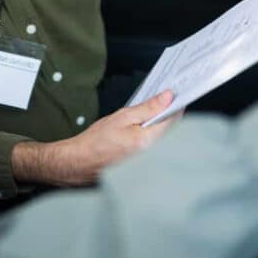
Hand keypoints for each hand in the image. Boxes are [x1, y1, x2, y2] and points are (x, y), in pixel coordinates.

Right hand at [12, 91, 180, 186]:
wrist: (80, 162)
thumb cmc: (96, 142)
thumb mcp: (121, 117)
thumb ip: (147, 107)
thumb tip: (167, 97)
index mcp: (148, 141)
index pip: (174, 119)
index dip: (177, 104)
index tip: (177, 93)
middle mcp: (153, 154)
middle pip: (174, 129)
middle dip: (172, 113)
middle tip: (166, 98)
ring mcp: (151, 161)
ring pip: (167, 138)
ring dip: (165, 123)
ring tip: (155, 111)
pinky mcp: (146, 165)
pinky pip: (159, 146)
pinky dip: (157, 134)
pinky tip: (148, 126)